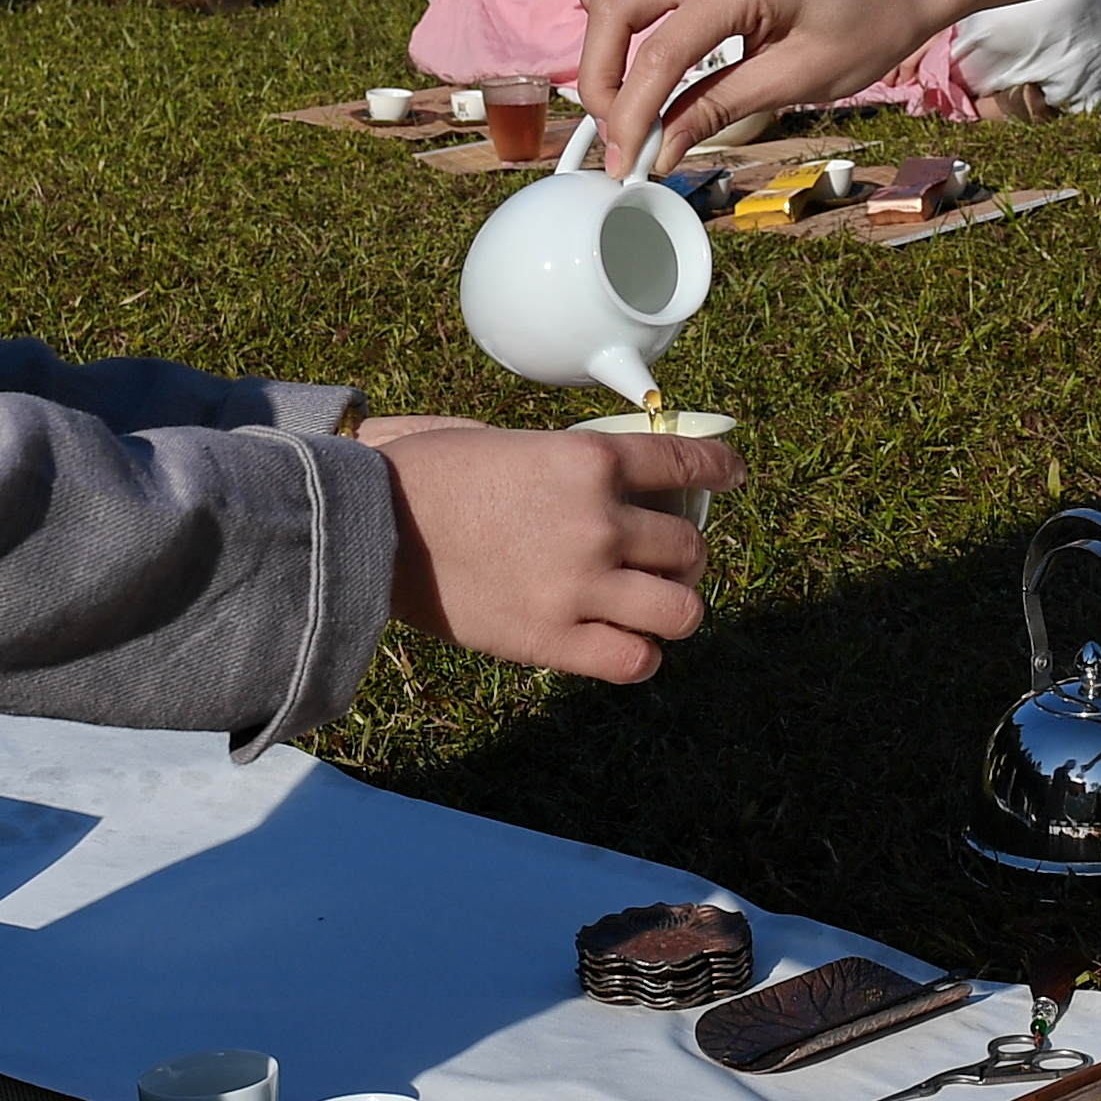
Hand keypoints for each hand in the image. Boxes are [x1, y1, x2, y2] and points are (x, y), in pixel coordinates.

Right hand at [361, 415, 743, 682]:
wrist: (368, 525)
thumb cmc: (425, 474)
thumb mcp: (506, 440)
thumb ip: (567, 460)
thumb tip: (611, 473)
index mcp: (588, 461)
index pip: (686, 464)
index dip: (720, 472)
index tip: (732, 477)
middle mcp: (598, 523)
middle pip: (691, 546)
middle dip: (686, 554)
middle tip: (667, 560)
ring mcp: (581, 585)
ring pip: (682, 610)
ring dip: (675, 607)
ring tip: (654, 606)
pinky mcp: (554, 640)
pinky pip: (636, 661)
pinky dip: (640, 655)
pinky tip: (623, 643)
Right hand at [576, 0, 931, 168]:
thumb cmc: (865, 27)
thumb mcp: (797, 80)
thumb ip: (718, 108)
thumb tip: (658, 148)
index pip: (660, 55)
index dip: (633, 116)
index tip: (626, 161)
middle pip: (614, 9)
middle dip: (601, 80)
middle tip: (618, 137)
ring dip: (601, 42)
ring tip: (620, 95)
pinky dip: (611, 1)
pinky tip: (628, 45)